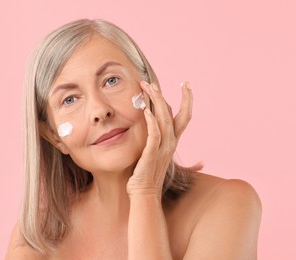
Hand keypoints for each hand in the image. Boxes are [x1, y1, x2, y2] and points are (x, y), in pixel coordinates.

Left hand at [127, 81, 192, 198]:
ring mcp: (162, 149)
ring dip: (156, 102)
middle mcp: (171, 143)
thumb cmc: (148, 173)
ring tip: (147, 87)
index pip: (184, 116)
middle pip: (173, 114)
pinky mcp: (151, 154)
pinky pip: (154, 135)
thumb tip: (156, 123)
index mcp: (173, 141)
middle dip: (164, 95)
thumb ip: (159, 138)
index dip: (187, 99)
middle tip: (151, 82)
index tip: (186, 84)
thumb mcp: (157, 152)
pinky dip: (152, 122)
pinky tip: (146, 110)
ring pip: (164, 120)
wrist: (145, 193)